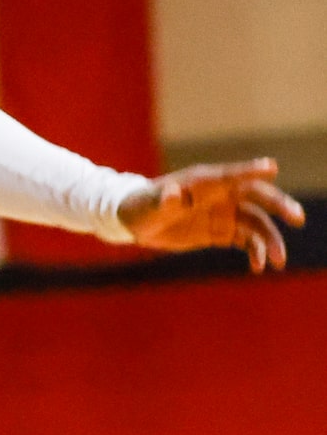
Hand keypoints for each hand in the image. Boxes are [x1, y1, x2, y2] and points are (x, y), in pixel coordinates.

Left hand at [118, 160, 303, 271]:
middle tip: (297, 217)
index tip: (272, 168)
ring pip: (257, 223)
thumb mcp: (149, 205)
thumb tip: (172, 194)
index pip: (231, 174)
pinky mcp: (223, 232)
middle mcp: (219, 195)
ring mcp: (224, 213)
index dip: (251, 170)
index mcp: (202, 182)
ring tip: (278, 261)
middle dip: (278, 205)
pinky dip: (256, 252)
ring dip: (271, 240)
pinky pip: (247, 241)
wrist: (136, 223)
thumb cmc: (141, 206)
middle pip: (256, 197)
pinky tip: (258, 267)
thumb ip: (163, 200)